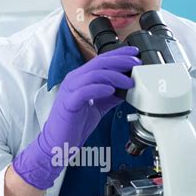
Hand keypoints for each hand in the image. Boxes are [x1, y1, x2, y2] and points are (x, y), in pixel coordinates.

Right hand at [12, 46, 140, 188]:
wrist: (59, 141)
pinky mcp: (69, 103)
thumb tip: (128, 88)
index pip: (101, 60)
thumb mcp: (99, 106)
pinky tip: (111, 90)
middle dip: (120, 61)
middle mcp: (74, 80)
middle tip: (136, 64)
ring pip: (93, 75)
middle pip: (99, 63)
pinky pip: (84, 92)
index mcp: (81, 78)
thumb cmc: (75, 123)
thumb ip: (111, 96)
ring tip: (128, 82)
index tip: (134, 53)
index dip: (119, 54)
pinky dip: (99, 89)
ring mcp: (70, 90)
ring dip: (114, 76)